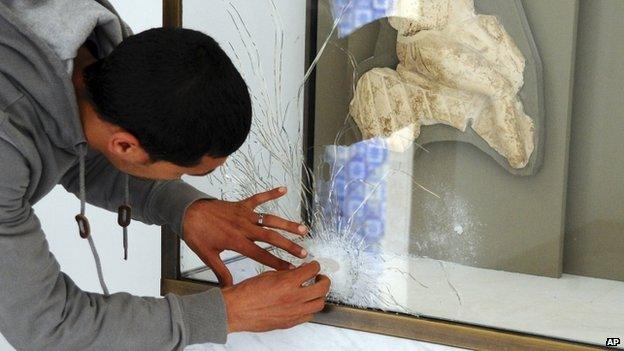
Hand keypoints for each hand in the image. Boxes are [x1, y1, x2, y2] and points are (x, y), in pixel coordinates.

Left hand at [183, 187, 308, 285]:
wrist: (187, 211)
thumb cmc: (196, 234)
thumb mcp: (207, 255)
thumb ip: (220, 271)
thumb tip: (228, 287)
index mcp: (237, 241)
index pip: (261, 254)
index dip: (277, 262)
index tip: (290, 268)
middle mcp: (244, 227)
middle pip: (271, 237)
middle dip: (289, 246)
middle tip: (304, 252)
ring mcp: (244, 214)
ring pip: (270, 219)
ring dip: (287, 224)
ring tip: (303, 229)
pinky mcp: (241, 204)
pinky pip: (258, 198)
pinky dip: (270, 193)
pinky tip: (284, 189)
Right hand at [222, 261, 330, 332]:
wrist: (236, 310)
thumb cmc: (247, 293)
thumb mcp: (269, 274)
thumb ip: (287, 273)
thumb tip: (298, 271)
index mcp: (288, 282)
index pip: (313, 270)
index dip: (315, 265)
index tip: (314, 265)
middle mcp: (294, 298)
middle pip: (323, 288)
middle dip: (324, 280)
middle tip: (320, 277)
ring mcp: (293, 312)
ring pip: (319, 304)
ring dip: (320, 295)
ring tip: (315, 291)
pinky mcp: (290, 322)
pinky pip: (308, 316)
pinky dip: (310, 308)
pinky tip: (305, 303)